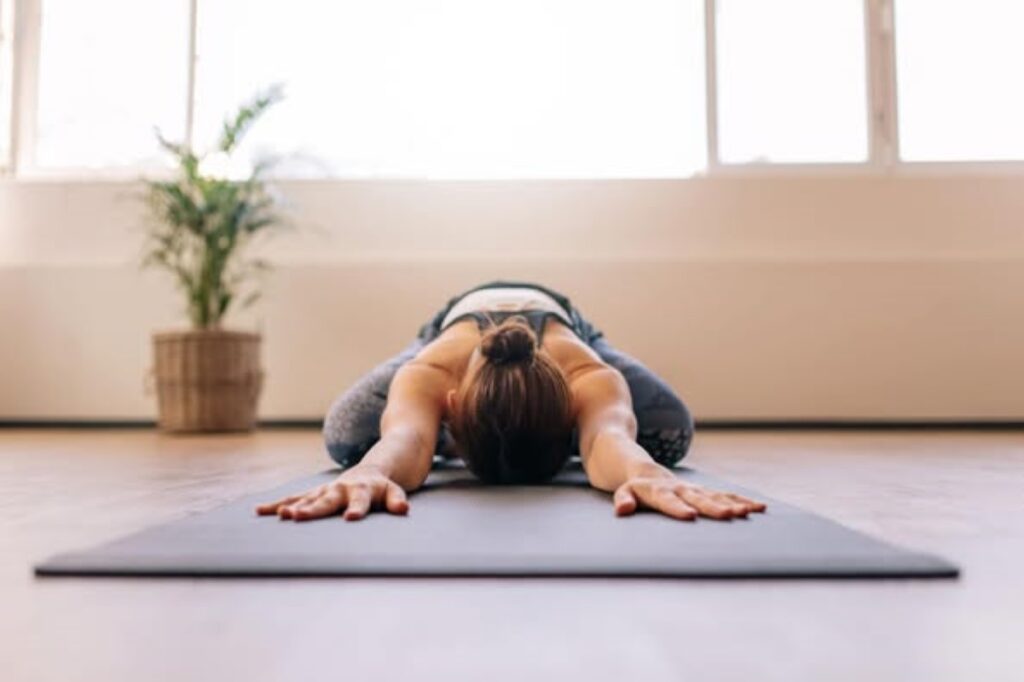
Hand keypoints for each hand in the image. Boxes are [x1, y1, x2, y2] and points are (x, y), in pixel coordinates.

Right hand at [255, 466, 409, 521]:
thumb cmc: (382, 488)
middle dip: (312, 509)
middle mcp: (340, 489)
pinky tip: (260, 511)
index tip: (349, 519)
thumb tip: (403, 509)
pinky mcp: (314, 494)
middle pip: (326, 501)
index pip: (360, 502)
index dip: (356, 510)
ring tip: (280, 515)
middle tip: (297, 517)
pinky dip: (278, 505)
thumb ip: (397, 500)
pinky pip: (294, 499)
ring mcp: (325, 491)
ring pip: (306, 498)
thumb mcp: (394, 492)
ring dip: (293, 506)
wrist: (369, 470)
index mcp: (362, 491)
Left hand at [613, 473, 766, 520]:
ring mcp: (696, 490)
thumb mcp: (623, 493)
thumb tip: (622, 510)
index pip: (669, 501)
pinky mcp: (706, 492)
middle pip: (699, 499)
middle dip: (715, 507)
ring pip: (717, 496)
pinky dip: (742, 501)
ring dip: (734, 504)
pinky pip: (726, 496)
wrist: (647, 472)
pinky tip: (759, 508)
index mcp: (660, 492)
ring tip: (750, 512)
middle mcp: (682, 489)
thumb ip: (624, 500)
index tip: (690, 516)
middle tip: (730, 515)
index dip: (678, 508)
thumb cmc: (635, 489)